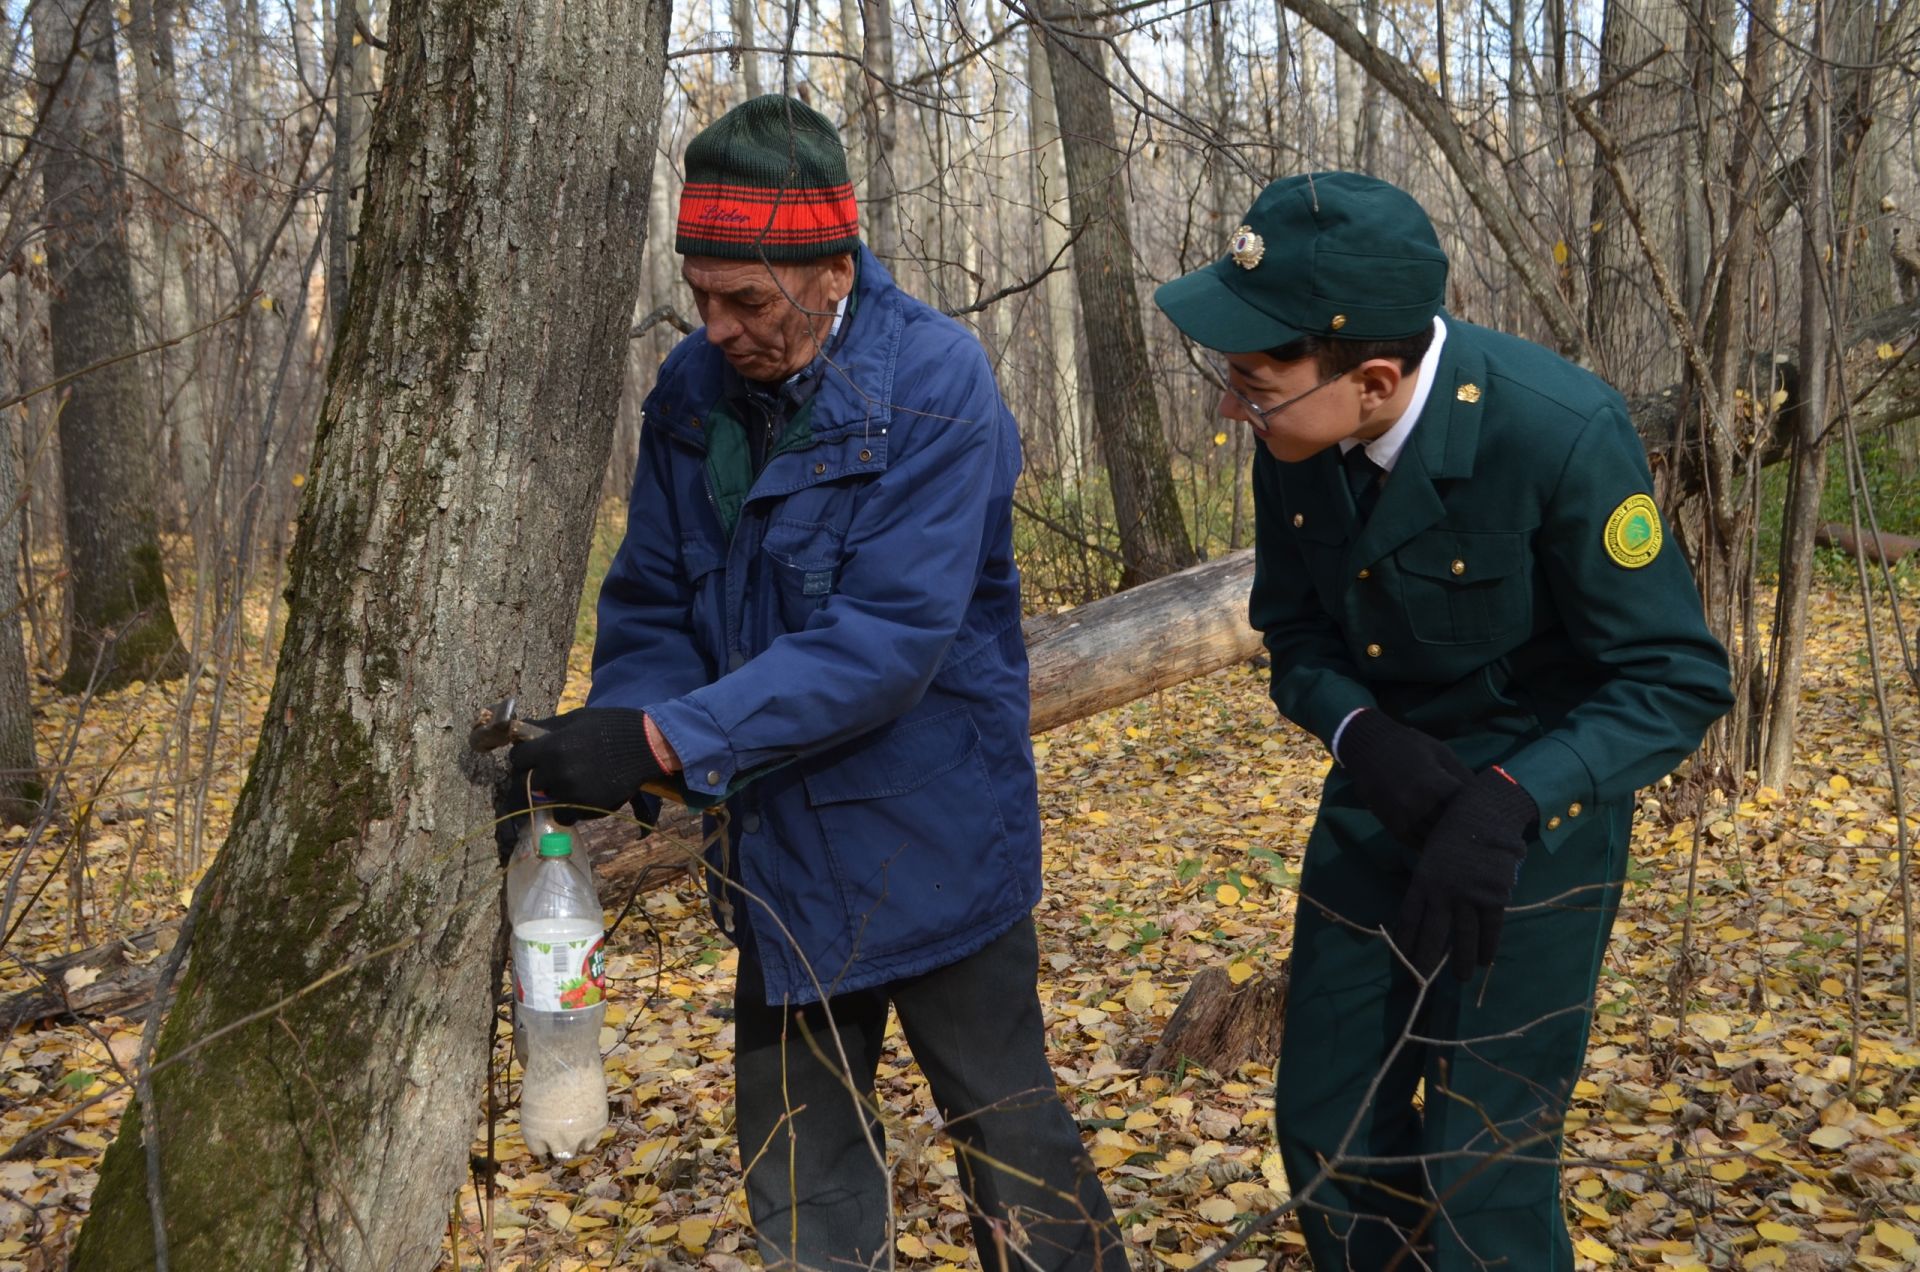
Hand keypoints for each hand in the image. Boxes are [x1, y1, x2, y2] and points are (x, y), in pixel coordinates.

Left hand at [506, 707, 665, 825]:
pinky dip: (567, 809)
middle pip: (523, 785)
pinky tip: (578, 796)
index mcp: (552, 747)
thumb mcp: (576, 719)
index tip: (530, 757)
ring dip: (548, 795)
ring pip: (543, 802)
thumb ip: (546, 727)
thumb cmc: (610, 726)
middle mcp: (557, 773)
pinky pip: (565, 815)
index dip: (522, 758)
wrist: (645, 746)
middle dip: (528, 780)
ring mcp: (571, 793)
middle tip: (540, 775)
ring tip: (562, 785)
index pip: (517, 759)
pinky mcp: (586, 807)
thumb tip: (520, 728)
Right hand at [1337, 709, 1473, 846]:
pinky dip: (1430, 846)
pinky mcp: (1394, 826)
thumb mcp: (1441, 752)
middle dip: (1467, 828)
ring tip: (1465, 845)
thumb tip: (1485, 794)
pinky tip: (1441, 846)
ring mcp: (1406, 818)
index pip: (1467, 808)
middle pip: (1453, 827)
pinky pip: (1416, 844)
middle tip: (1482, 834)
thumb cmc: (1409, 746)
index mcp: (1437, 785)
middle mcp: (1421, 805)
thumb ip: (1463, 774)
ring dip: (1449, 841)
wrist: (1369, 748)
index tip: (1491, 816)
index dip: (1480, 812)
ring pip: (1435, 839)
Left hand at [1393, 767, 1538, 980]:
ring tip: (1461, 978)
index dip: (1406, 942)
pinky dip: (1488, 947)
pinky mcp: (1493, 897)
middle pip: (1432, 936)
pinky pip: (1490, 929)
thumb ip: (1429, 882)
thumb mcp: (1431, 855)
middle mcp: (1442, 894)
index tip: (1404, 959)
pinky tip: (1485, 961)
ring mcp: (1468, 897)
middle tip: (1423, 981)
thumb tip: (1427, 908)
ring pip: (1463, 938)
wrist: (1485, 815)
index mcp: (1422, 882)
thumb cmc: (1455, 830)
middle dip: (1426, 961)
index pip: (1409, 920)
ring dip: (1462, 962)